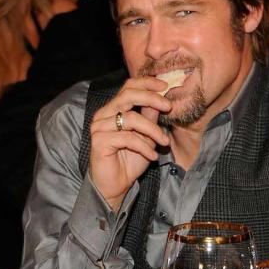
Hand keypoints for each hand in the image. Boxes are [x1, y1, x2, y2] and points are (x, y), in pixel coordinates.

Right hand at [89, 76, 171, 211]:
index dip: (147, 83)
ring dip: (152, 130)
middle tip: (169, 107)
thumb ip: (151, 117)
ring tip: (163, 142)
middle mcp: (104, 115)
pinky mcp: (99, 141)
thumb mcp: (146, 136)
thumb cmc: (129, 160)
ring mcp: (99, 127)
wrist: (115, 185)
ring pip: (130, 118)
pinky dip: (144, 146)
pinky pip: (127, 138)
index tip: (166, 86)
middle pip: (128, 95)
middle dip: (151, 99)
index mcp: (113, 109)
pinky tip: (152, 156)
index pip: (129, 86)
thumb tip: (164, 98)